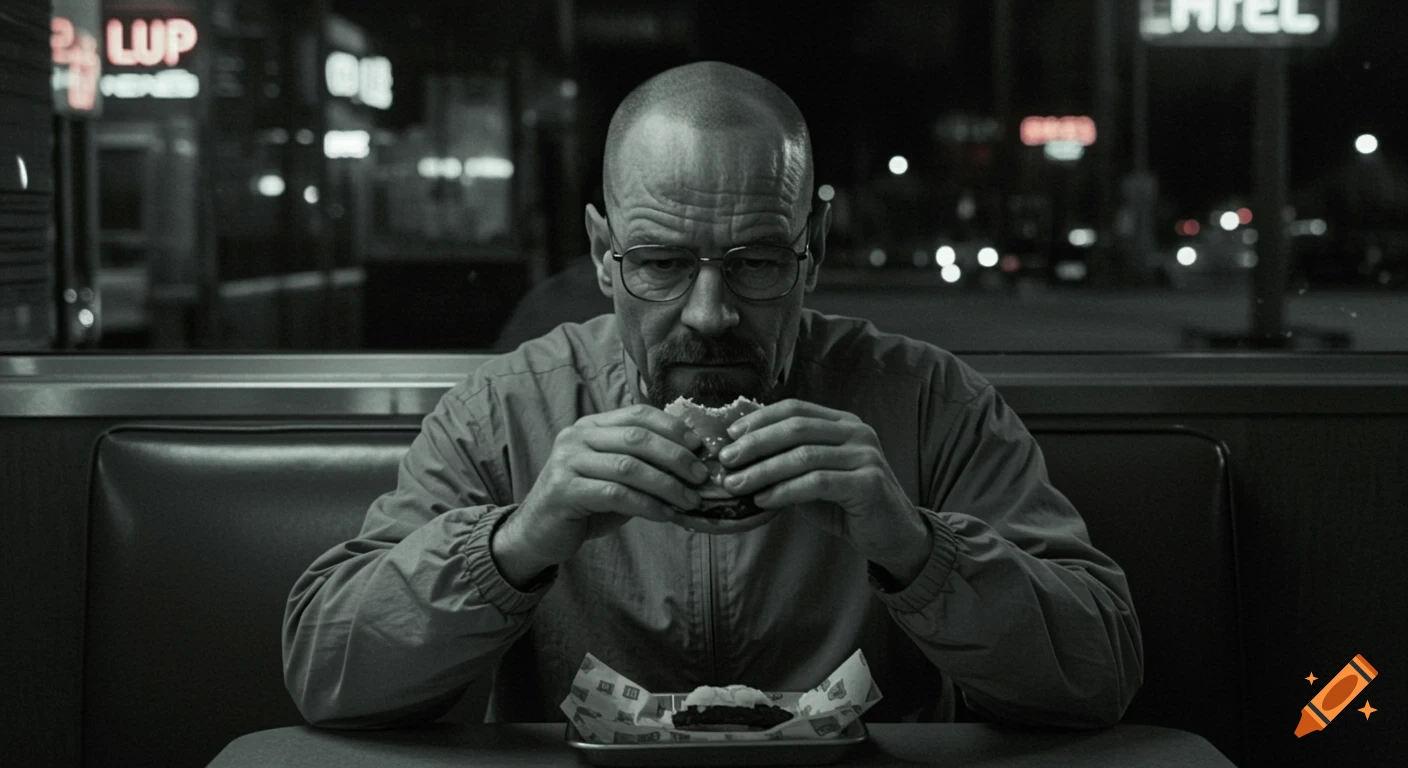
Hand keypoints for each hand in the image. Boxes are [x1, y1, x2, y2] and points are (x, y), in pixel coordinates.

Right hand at [503, 404, 709, 571]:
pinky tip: (665, 514)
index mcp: (591, 425)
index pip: (638, 414)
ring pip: (628, 466)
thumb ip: (643, 466)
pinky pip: (614, 494)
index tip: (700, 446)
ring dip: (666, 484)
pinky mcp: (563, 490)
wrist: (538, 533)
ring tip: (690, 500)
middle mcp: (576, 436)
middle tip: (701, 476)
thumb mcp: (614, 478)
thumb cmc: (584, 505)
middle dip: (676, 456)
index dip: (673, 427)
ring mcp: (567, 462)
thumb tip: (692, 467)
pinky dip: (646, 504)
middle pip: (636, 438)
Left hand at [717, 399, 930, 580]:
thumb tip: (740, 460)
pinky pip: (817, 482)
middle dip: (755, 443)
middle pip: (796, 428)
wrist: (894, 535)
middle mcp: (857, 433)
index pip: (795, 409)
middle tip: (726, 459)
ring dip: (763, 470)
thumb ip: (788, 464)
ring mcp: (866, 456)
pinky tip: (763, 499)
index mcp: (843, 423)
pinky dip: (785, 490)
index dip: (759, 419)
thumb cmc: (849, 505)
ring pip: (803, 455)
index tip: (729, 435)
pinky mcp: (869, 483)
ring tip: (736, 484)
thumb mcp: (815, 478)